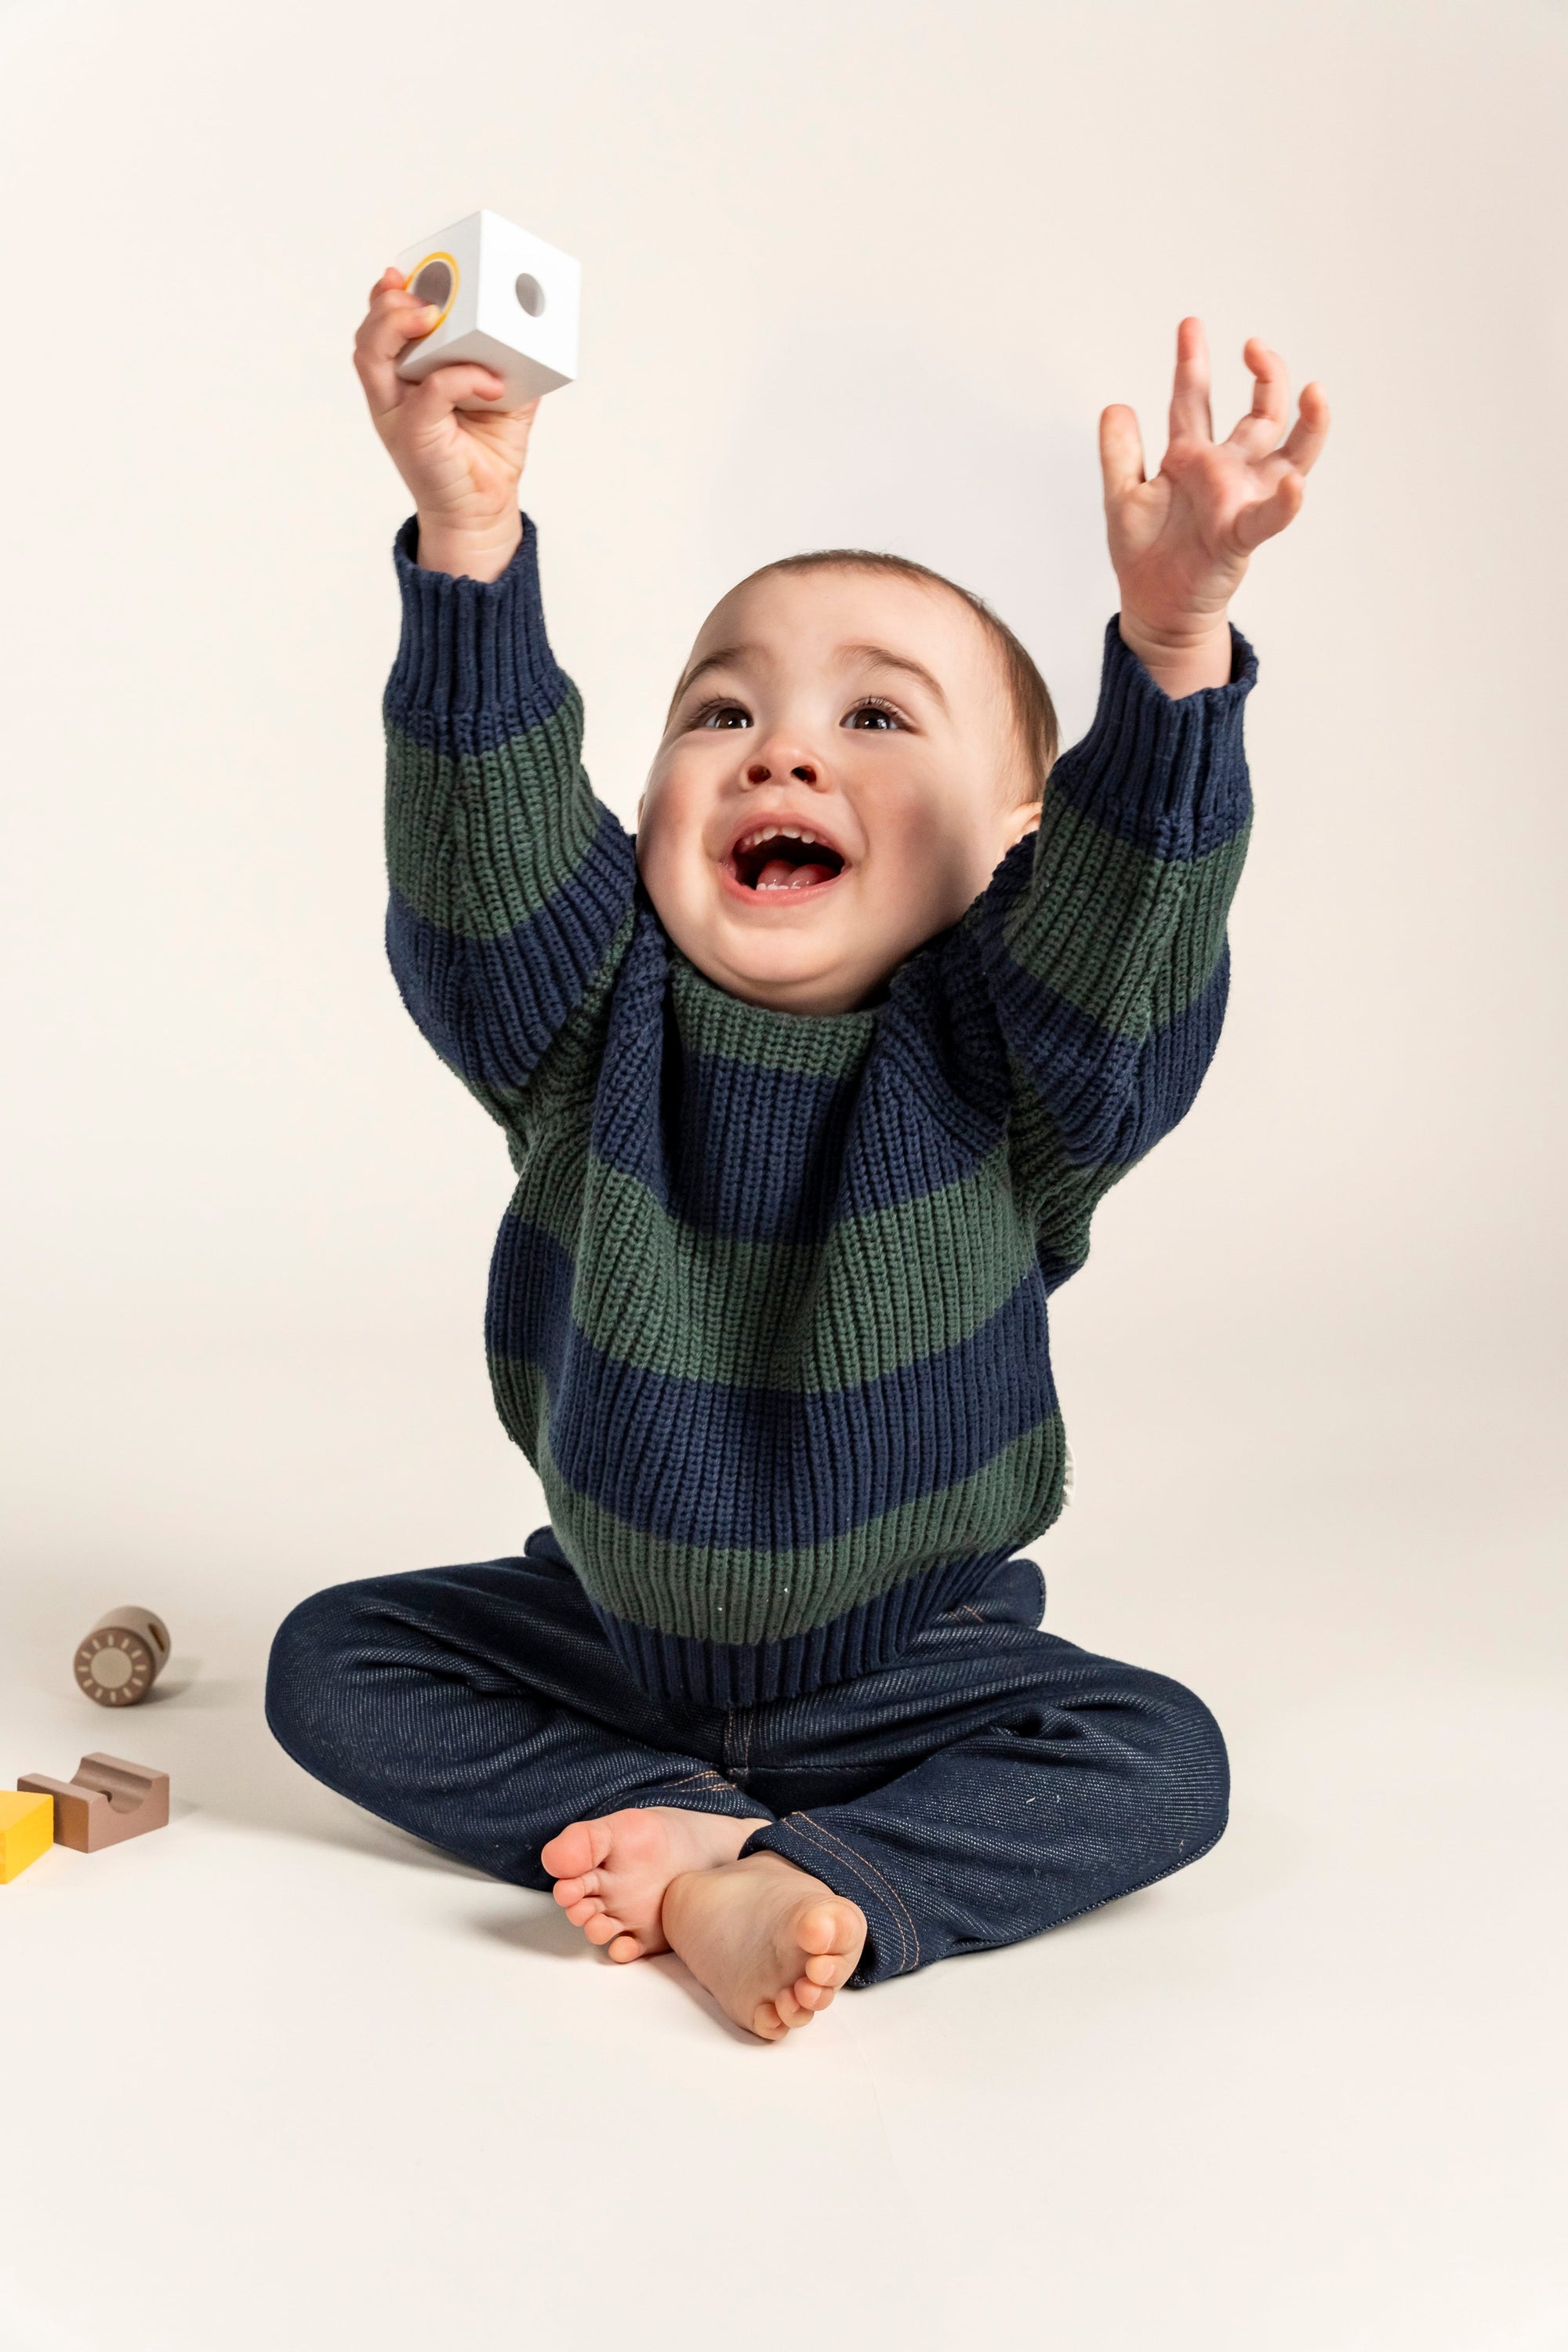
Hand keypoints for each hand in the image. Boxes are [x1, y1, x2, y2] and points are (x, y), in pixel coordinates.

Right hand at [353, 266, 540, 579]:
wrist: (484, 511)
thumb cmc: (486, 453)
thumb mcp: (503, 395)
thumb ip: (507, 359)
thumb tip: (531, 325)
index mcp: (406, 376)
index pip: (382, 326)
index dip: (387, 295)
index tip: (408, 272)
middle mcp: (393, 391)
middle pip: (368, 334)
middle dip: (388, 303)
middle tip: (425, 297)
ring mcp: (397, 413)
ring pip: (372, 355)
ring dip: (398, 326)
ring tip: (433, 315)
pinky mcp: (414, 434)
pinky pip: (429, 391)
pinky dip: (460, 377)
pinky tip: (490, 381)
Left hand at [1100, 319, 1329, 694]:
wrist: (1153, 608)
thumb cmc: (1145, 556)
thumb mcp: (1122, 495)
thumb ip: (1120, 452)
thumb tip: (1116, 405)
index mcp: (1194, 457)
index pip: (1195, 399)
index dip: (1193, 363)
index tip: (1190, 325)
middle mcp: (1226, 471)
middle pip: (1258, 413)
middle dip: (1264, 375)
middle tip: (1253, 345)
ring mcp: (1241, 499)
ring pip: (1288, 453)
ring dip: (1305, 423)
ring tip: (1313, 391)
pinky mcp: (1241, 535)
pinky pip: (1270, 515)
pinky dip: (1285, 500)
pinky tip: (1295, 480)